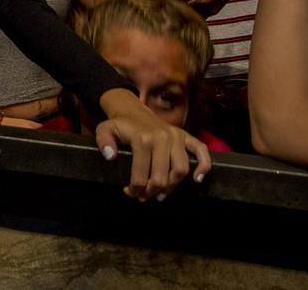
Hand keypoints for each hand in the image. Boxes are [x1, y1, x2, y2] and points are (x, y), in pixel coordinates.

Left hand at [95, 91, 211, 199]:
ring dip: (172, 186)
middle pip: (162, 177)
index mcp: (142, 138)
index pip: (141, 174)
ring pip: (180, 170)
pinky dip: (204, 165)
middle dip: (151, 191)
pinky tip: (197, 179)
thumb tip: (110, 156)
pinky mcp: (186, 136)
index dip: (135, 189)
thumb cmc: (120, 125)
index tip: (130, 192)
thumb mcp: (104, 129)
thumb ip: (103, 141)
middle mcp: (162, 138)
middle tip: (144, 196)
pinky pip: (201, 151)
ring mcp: (176, 137)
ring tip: (161, 193)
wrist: (134, 111)